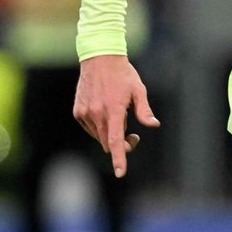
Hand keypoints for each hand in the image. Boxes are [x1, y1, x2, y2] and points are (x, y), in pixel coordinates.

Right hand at [74, 54, 160, 177]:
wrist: (99, 58)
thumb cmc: (122, 74)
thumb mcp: (138, 90)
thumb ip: (144, 110)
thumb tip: (154, 125)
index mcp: (113, 110)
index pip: (115, 141)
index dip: (119, 158)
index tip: (120, 173)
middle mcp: (97, 114)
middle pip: (108, 143)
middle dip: (122, 145)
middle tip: (134, 136)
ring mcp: (85, 113)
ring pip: (99, 137)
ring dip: (110, 134)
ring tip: (118, 115)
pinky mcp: (78, 111)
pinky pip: (90, 128)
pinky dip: (99, 127)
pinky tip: (105, 111)